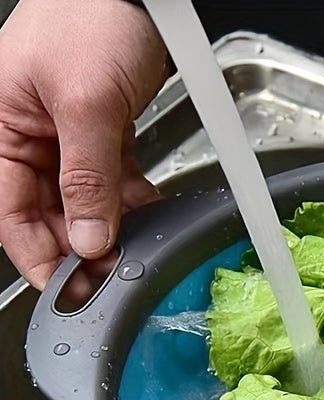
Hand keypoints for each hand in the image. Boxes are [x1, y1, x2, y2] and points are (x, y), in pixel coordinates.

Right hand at [0, 0, 168, 290]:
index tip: (68, 289)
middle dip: (81, 247)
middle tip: (113, 274)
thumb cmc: (90, 18)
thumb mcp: (84, 105)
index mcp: (0, 130)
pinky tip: (149, 219)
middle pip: (49, 215)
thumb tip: (89, 237)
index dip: (38, 256)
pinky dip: (131, 203)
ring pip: (84, 204)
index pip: (9, 213)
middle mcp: (28, 138)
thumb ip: (87, 177)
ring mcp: (66, 139)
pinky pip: (112, 183)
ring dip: (110, 230)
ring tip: (135, 252)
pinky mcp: (101, 136)